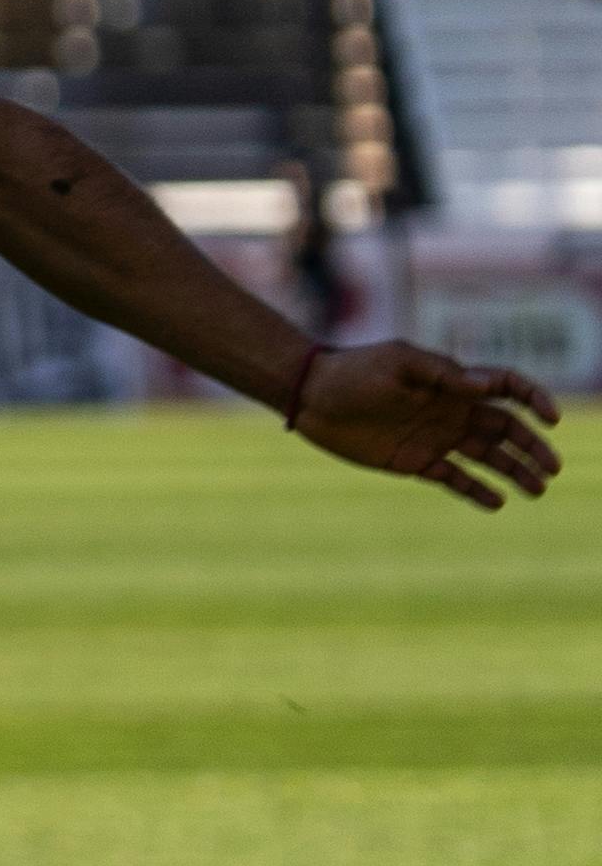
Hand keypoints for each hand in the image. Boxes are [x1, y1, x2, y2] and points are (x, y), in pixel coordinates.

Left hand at [286, 341, 561, 508]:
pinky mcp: (415, 461)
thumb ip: (443, 374)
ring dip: (515, 471)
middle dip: (533, 446)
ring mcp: (435, 437)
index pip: (507, 387)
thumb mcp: (399, 363)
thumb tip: (487, 385)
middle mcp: (452, 411)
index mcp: (453, 383)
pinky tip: (498, 502)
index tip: (550, 418)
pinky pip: (454, 478)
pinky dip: (476, 491)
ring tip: (538, 490)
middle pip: (507, 428)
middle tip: (554, 467)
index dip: (534, 399)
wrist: (311, 397)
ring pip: (487, 457)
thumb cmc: (354, 371)